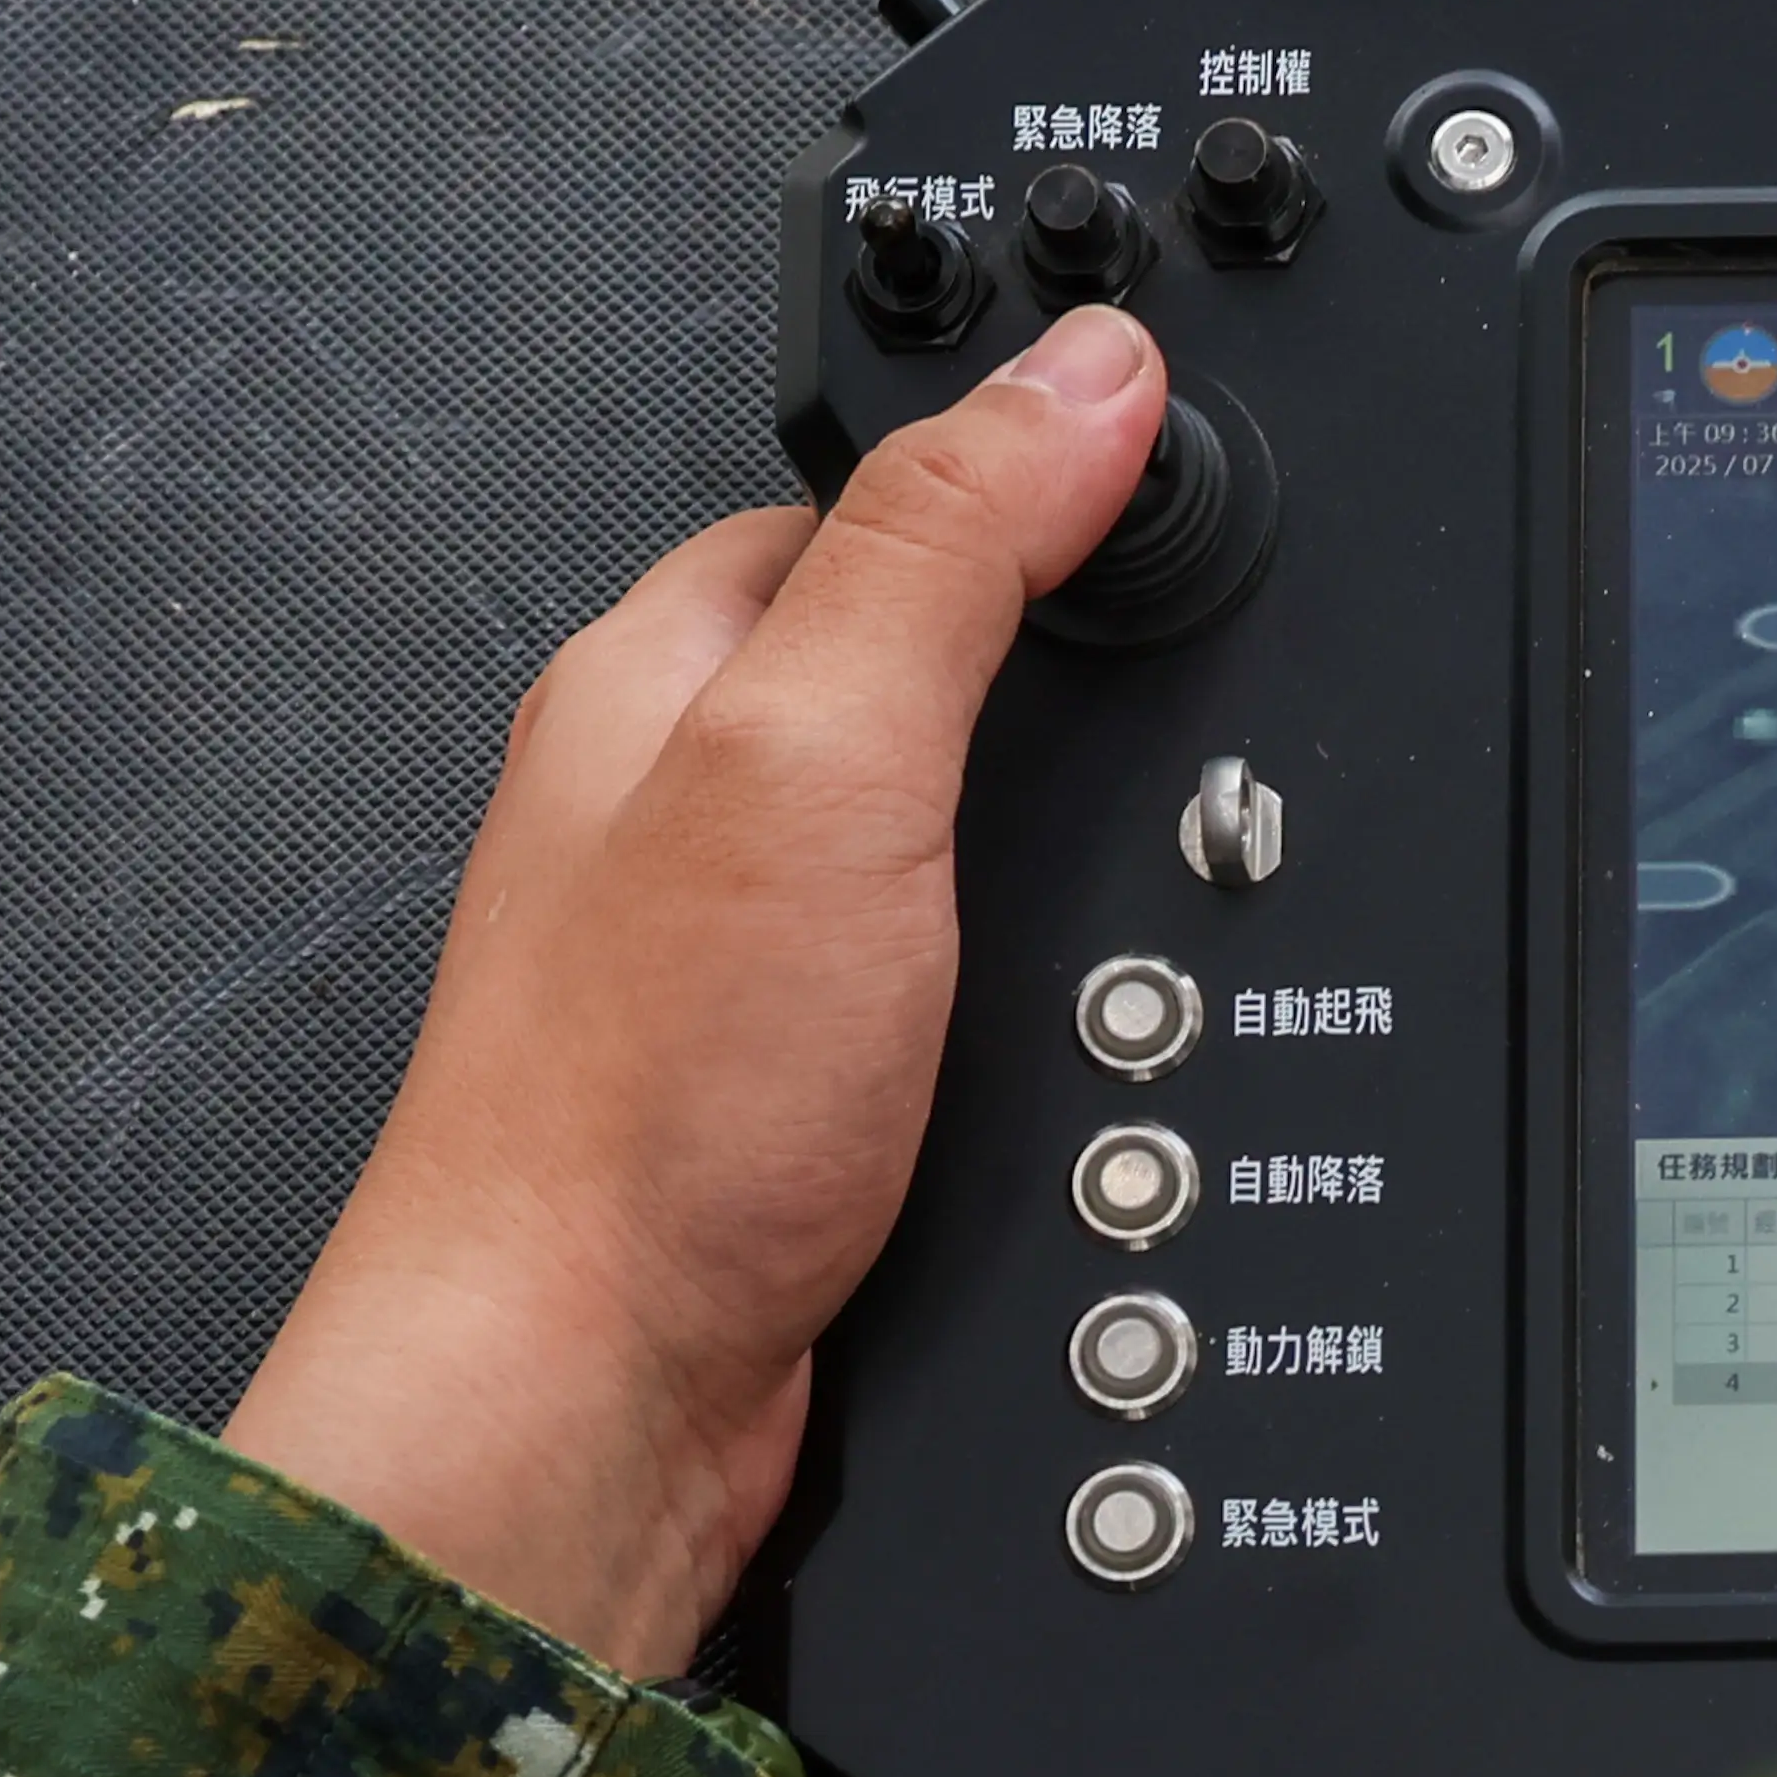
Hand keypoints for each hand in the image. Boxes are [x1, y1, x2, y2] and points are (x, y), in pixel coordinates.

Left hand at [223, 312, 1168, 1670]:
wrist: (595, 1405)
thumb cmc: (641, 1110)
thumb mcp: (820, 761)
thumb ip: (955, 552)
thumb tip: (1085, 371)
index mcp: (668, 671)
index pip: (882, 494)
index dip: (1027, 471)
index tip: (1169, 475)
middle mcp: (702, 798)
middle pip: (943, 661)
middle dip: (1076, 690)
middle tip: (1181, 719)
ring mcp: (760, 950)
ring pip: (974, 833)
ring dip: (1076, 861)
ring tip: (1150, 884)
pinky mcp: (820, 1083)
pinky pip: (973, 976)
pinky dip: (1052, 984)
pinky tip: (1093, 1016)